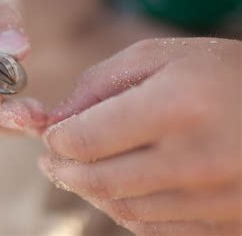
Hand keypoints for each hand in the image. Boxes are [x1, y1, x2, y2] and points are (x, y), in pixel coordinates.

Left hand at [40, 38, 240, 234]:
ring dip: (90, 192)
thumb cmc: (223, 74)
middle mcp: (197, 160)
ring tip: (80, 172)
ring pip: (124, 210)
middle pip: (99, 181)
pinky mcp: (227, 224)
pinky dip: (125, 211)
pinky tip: (117, 190)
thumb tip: (55, 120)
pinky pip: (156, 230)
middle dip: (62, 171)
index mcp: (177, 106)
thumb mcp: (161, 57)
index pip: (86, 139)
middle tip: (50, 160)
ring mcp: (216, 201)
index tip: (50, 135)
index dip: (56, 141)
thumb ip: (99, 84)